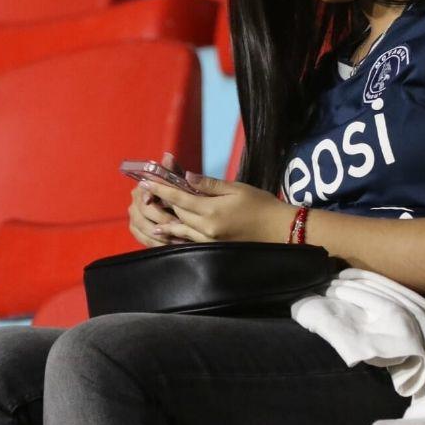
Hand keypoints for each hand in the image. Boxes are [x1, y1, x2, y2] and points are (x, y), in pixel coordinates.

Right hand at [126, 152, 186, 246]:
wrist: (179, 208)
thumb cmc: (179, 192)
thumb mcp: (178, 182)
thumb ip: (172, 171)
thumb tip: (168, 156)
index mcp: (143, 186)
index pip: (143, 193)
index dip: (150, 199)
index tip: (157, 205)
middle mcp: (135, 200)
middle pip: (143, 212)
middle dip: (161, 219)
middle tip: (177, 224)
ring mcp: (134, 216)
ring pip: (143, 227)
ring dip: (160, 233)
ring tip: (177, 236)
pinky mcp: (136, 230)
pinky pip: (143, 239)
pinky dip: (156, 242)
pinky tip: (170, 244)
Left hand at [144, 172, 296, 243]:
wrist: (279, 230)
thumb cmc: (260, 204)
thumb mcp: (236, 188)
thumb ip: (209, 184)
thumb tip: (187, 177)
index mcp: (211, 210)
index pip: (179, 197)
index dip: (161, 188)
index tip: (146, 180)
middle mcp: (206, 228)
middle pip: (176, 212)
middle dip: (161, 200)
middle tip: (146, 190)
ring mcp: (208, 241)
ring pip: (179, 227)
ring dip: (164, 218)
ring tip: (148, 210)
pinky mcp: (212, 248)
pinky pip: (188, 240)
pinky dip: (175, 233)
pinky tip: (165, 231)